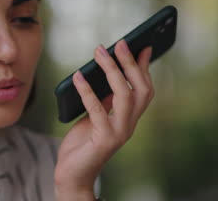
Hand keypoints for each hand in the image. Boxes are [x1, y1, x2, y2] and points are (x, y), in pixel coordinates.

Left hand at [54, 40, 153, 199]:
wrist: (73, 174)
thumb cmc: (82, 143)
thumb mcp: (95, 115)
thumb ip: (104, 98)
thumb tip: (107, 70)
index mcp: (129, 118)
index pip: (144, 89)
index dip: (144, 67)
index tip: (142, 45)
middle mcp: (129, 125)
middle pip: (140, 90)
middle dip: (131, 64)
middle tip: (120, 43)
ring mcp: (119, 133)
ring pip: (124, 96)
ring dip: (112, 71)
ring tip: (99, 52)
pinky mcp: (104, 140)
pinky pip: (97, 110)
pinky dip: (87, 91)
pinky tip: (77, 76)